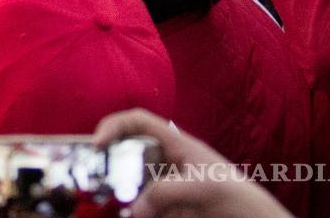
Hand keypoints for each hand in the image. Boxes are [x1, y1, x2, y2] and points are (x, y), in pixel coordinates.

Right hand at [94, 109, 291, 217]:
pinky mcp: (163, 210)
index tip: (96, 144)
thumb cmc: (238, 198)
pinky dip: (126, 211)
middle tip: (90, 178)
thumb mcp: (205, 188)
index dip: (114, 126)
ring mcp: (162, 188)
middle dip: (105, 162)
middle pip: (125, 153)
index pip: (138, 122)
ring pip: (125, 183)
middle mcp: (164, 164)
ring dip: (112, 191)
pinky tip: (120, 215)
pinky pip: (136, 207)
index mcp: (176, 145)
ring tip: (99, 201)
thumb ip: (168, 191)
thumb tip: (135, 209)